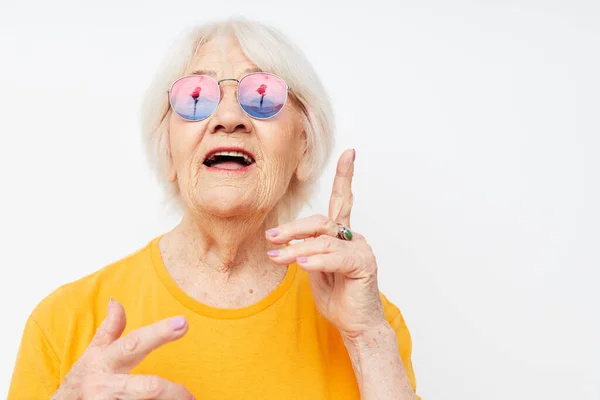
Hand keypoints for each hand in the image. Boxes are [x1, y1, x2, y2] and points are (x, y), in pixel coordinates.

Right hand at [51, 299, 194, 399]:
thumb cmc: (82, 380)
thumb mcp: (93, 354)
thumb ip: (110, 330)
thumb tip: (116, 300)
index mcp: (106, 363)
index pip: (135, 344)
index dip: (159, 333)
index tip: (184, 323)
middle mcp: (107, 387)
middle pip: (148, 388)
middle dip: (172, 392)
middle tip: (191, 396)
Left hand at [266, 149, 386, 338]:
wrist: (355, 325)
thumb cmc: (337, 296)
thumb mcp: (314, 269)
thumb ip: (306, 250)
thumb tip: (284, 242)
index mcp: (342, 235)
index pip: (342, 200)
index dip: (345, 176)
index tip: (349, 152)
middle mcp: (354, 237)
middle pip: (321, 221)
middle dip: (293, 228)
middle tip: (271, 237)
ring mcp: (361, 249)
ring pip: (323, 239)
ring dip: (296, 249)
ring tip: (276, 257)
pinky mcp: (364, 264)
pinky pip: (335, 256)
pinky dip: (316, 260)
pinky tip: (303, 264)